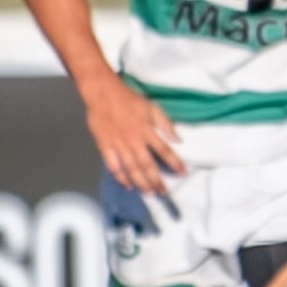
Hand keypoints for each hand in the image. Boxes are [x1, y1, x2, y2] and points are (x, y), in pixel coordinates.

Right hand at [85, 74, 183, 193]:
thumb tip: (178, 140)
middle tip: (163, 193)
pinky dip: (120, 177)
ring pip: (131, 169)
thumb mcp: (152, 107)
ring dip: (141, 183)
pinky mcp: (104, 146)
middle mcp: (134, 140)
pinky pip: (113, 166)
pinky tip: (127, 185)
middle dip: (156, 180)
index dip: (175, 163)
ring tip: (149, 193)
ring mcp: (118, 144)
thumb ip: (166, 124)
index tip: (183, 173)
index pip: (164, 151)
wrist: (103, 93)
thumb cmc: (129, 100)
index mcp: (147, 130)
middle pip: (147, 165)